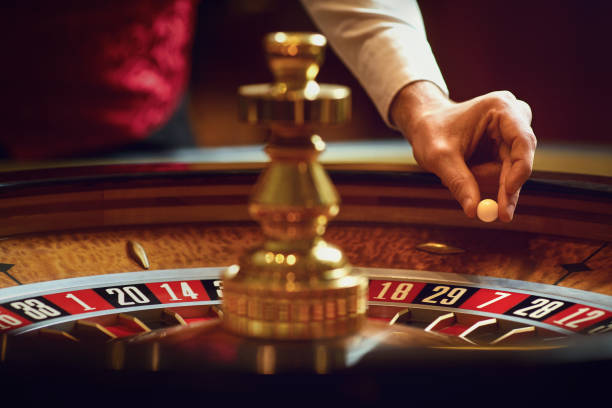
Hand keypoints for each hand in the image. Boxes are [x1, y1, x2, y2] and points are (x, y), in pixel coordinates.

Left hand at [390, 81, 535, 221]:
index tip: (508, 194)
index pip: (523, 141)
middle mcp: (513, 118)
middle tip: (501, 215)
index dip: (519, 170)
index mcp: (501, 107)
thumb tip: (474, 211)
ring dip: (484, 180)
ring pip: (510, 171)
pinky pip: (502, 174)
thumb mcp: (439, 157)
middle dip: (506, 187)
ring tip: (459, 170)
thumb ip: (458, 182)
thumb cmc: (430, 132)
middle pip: (520, 160)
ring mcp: (511, 133)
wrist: (424, 124)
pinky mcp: (506, 148)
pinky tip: (465, 169)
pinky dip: (483, 180)